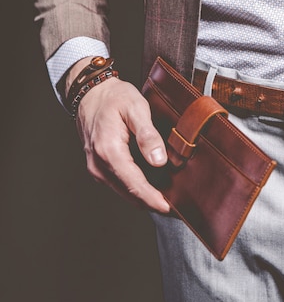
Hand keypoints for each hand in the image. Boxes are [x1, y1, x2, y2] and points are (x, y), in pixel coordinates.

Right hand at [67, 57, 169, 212]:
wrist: (90, 93)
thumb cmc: (115, 98)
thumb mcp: (136, 108)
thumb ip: (147, 135)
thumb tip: (159, 162)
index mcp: (109, 151)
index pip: (134, 184)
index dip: (152, 199)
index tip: (169, 208)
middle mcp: (99, 164)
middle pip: (129, 193)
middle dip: (151, 202)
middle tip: (176, 206)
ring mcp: (96, 168)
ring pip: (123, 191)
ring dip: (144, 196)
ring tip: (168, 197)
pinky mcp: (98, 167)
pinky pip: (119, 183)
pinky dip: (135, 188)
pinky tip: (153, 185)